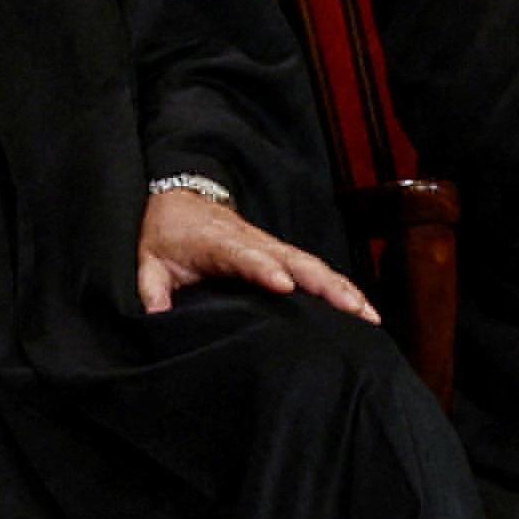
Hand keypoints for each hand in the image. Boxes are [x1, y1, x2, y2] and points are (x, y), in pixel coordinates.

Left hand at [135, 184, 377, 322]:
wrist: (183, 199)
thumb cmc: (167, 234)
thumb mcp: (149, 261)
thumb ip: (152, 291)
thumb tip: (157, 320)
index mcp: (219, 244)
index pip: (245, 256)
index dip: (265, 269)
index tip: (284, 285)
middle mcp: (253, 243)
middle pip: (295, 261)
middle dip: (325, 284)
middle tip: (353, 310)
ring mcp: (272, 247)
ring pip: (312, 265)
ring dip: (342, 287)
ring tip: (370, 315)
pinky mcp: (282, 254)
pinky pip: (314, 269)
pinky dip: (340, 285)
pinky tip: (362, 307)